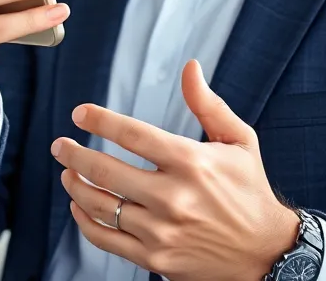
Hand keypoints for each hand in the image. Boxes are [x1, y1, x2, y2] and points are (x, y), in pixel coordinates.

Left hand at [52, 60, 298, 280]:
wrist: (265, 252)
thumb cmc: (250, 190)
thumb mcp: (239, 141)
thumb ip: (208, 104)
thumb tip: (190, 67)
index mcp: (191, 162)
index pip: (133, 135)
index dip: (100, 120)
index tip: (80, 114)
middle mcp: (173, 197)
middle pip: (105, 171)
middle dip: (73, 154)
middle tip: (60, 145)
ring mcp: (161, 231)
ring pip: (100, 205)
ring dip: (75, 186)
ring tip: (67, 173)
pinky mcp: (155, 258)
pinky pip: (106, 239)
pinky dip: (85, 221)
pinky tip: (80, 206)